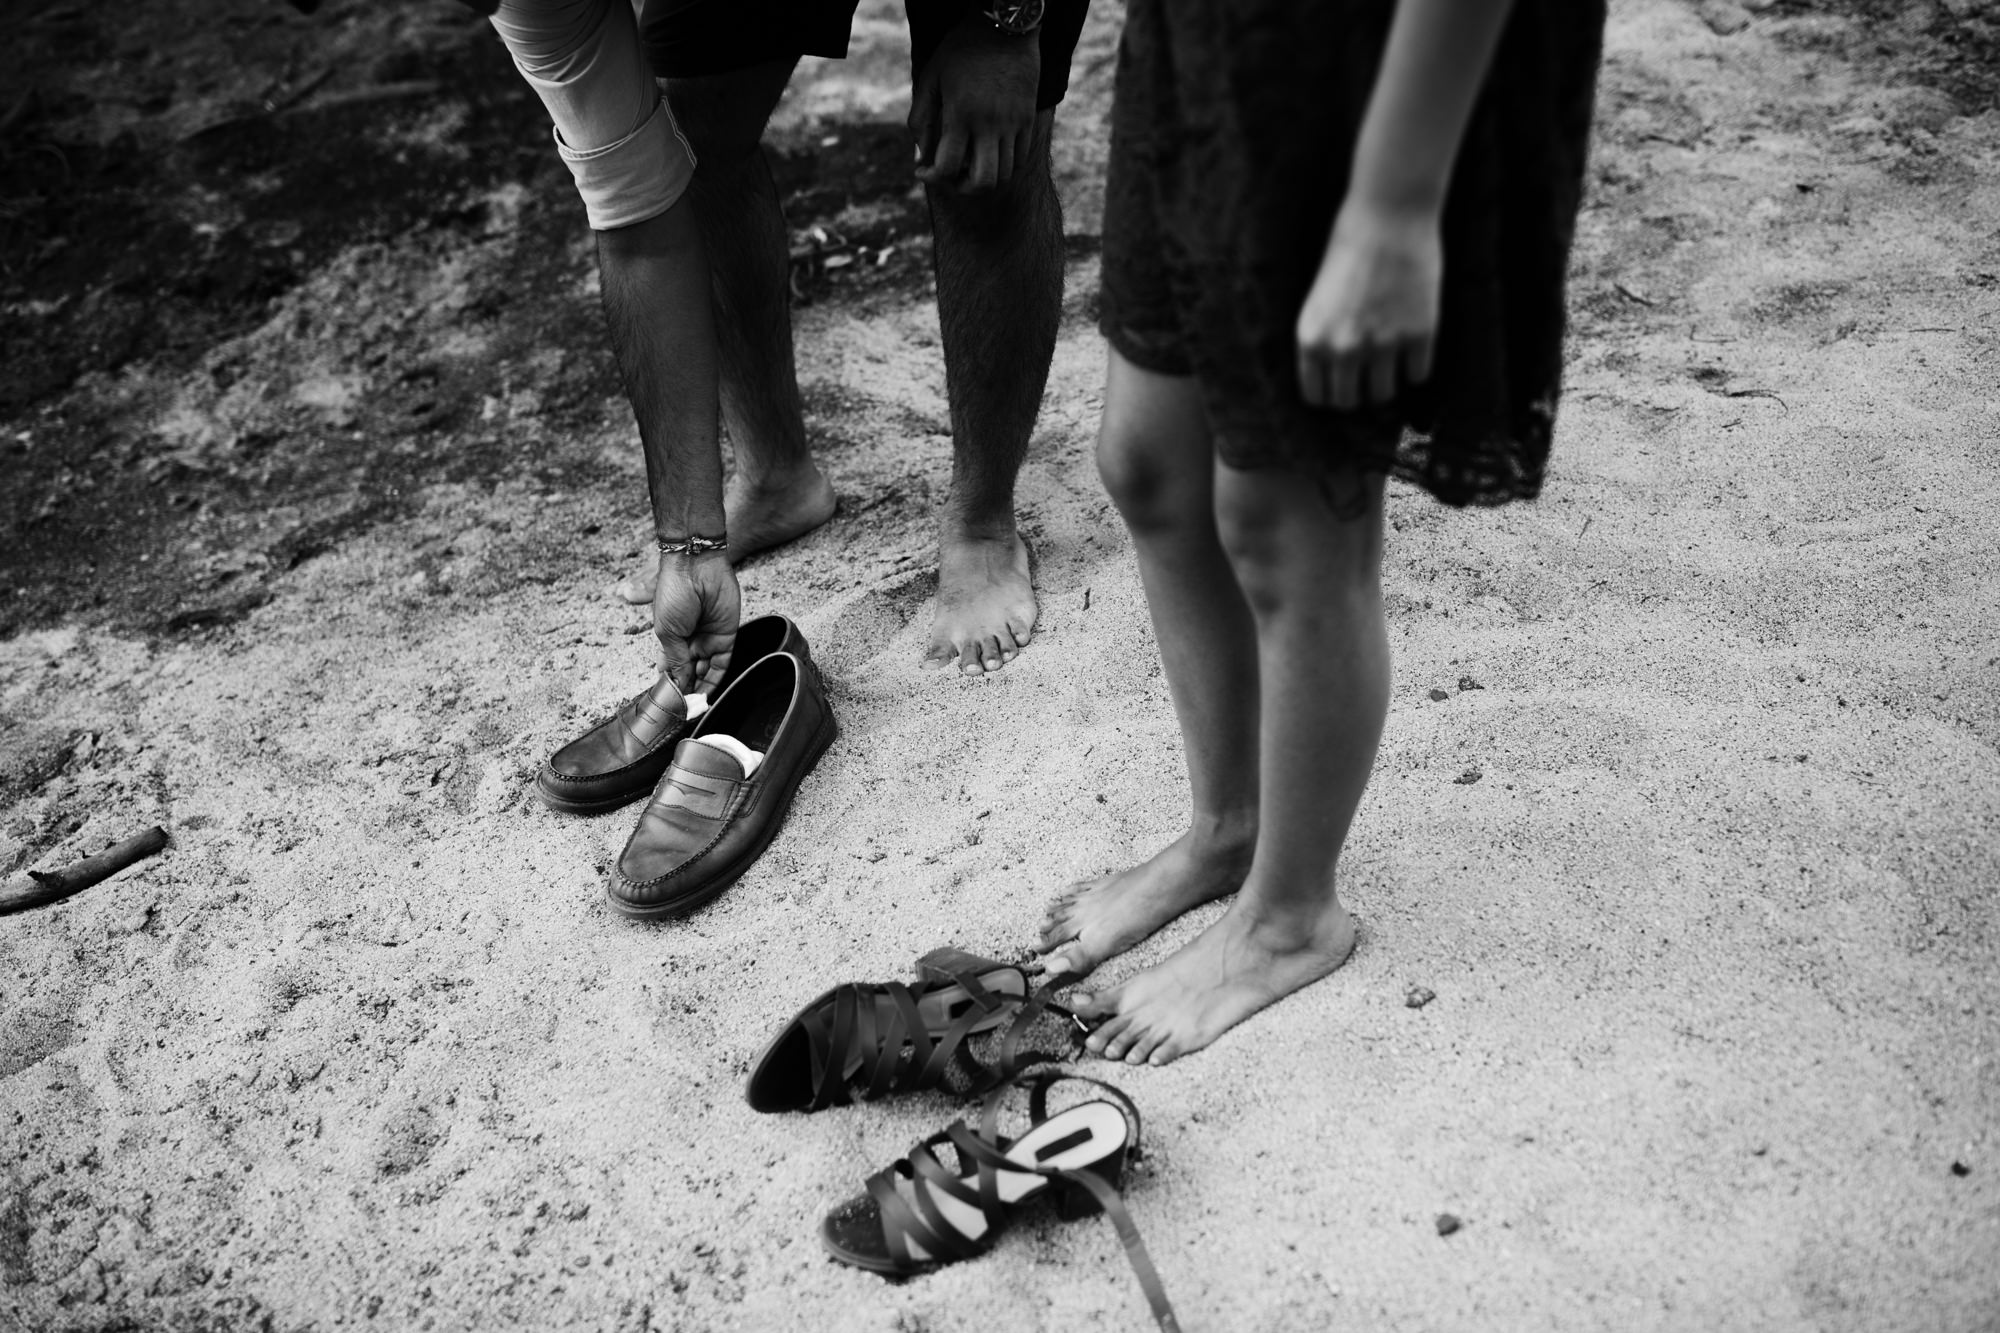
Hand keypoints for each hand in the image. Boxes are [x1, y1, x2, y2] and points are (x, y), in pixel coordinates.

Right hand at [652, 551, 739, 695]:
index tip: (668, 706)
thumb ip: (676, 661)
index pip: (672, 669)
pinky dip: (716, 681)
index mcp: (671, 639)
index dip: (671, 687)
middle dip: (687, 693)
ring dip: (701, 691)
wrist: (697, 568)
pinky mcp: (726, 637)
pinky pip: (722, 664)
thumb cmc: (675, 593)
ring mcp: (708, 640)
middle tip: (683, 712)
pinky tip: (708, 696)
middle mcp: (690, 642)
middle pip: (690, 674)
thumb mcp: (668, 632)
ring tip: (694, 709)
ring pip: (706, 673)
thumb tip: (676, 685)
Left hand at [910, 19, 1039, 192]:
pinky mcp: (1027, 119)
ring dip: (984, 179)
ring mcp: (1012, 123)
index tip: (923, 172)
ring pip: (1004, 175)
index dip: (931, 179)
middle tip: (951, 178)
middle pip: (982, 183)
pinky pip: (1020, 158)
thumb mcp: (930, 77)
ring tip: (969, 167)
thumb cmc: (961, 50)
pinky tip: (989, 153)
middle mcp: (989, 124)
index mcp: (960, 114)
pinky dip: (1004, 165)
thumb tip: (920, 157)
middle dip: (962, 189)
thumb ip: (921, 118)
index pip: (947, 167)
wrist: (1005, 27)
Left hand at [1295, 203, 1442, 409]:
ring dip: (1387, 383)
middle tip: (1368, 375)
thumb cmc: (1350, 248)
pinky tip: (1413, 346)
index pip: (1317, 398)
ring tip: (1390, 361)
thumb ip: (1324, 339)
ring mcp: (1382, 345)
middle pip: (1350, 402)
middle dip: (1358, 392)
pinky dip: (1416, 367)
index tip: (1341, 385)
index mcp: (1311, 340)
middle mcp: (1342, 349)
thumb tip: (1339, 378)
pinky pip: (1417, 375)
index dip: (1330, 394)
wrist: (1388, 216)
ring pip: (1384, 395)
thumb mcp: (1319, 299)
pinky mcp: (1419, 336)